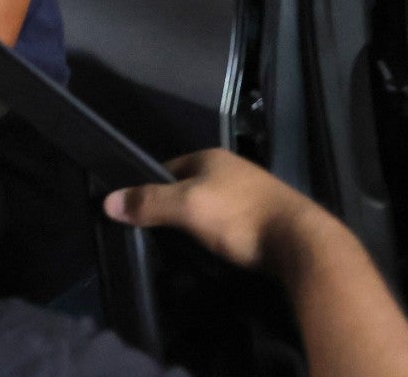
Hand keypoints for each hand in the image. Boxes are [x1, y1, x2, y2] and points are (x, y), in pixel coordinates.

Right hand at [104, 148, 339, 272]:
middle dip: (174, 208)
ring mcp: (253, 192)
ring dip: (198, 223)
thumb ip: (149, 202)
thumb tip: (107, 201)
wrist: (299, 241)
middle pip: (190, 187)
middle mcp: (233, 169)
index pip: (168, 168)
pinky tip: (215, 250)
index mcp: (212, 157)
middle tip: (158, 236)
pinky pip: (230, 222)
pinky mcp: (266, 216)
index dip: (150, 189)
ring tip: (183, 247)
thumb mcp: (187, 207)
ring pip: (211, 205)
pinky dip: (219, 234)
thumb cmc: (239, 217)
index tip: (137, 215)